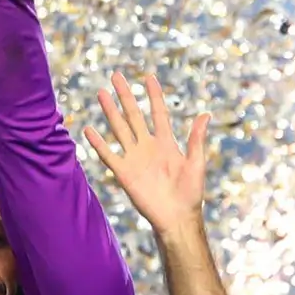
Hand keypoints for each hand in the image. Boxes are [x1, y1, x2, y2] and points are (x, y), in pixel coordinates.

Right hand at [85, 72, 212, 239]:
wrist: (177, 218)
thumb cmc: (190, 193)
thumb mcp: (196, 163)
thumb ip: (196, 139)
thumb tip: (205, 114)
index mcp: (167, 143)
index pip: (158, 113)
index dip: (154, 95)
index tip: (148, 77)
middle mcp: (148, 147)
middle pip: (134, 115)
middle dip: (125, 96)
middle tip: (116, 76)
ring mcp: (135, 158)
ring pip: (119, 129)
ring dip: (110, 112)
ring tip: (101, 93)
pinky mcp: (124, 173)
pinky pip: (109, 155)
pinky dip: (99, 143)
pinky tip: (89, 129)